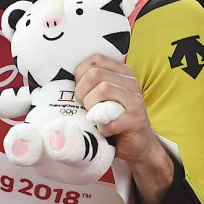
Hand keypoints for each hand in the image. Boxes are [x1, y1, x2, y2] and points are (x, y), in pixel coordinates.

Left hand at [75, 54, 174, 203]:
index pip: (96, 59)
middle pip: (96, 74)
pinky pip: (110, 119)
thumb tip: (64, 79)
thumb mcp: (105, 97)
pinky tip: (103, 131)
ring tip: (94, 118)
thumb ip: (92, 84)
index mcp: (123, 73)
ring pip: (103, 89)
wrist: (139, 144)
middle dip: (82, 92)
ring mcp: (136, 101)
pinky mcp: (136, 121)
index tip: (81, 90)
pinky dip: (101, 128)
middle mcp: (132, 83)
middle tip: (84, 107)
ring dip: (91, 108)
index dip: (81, 74)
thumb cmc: (115, 119)